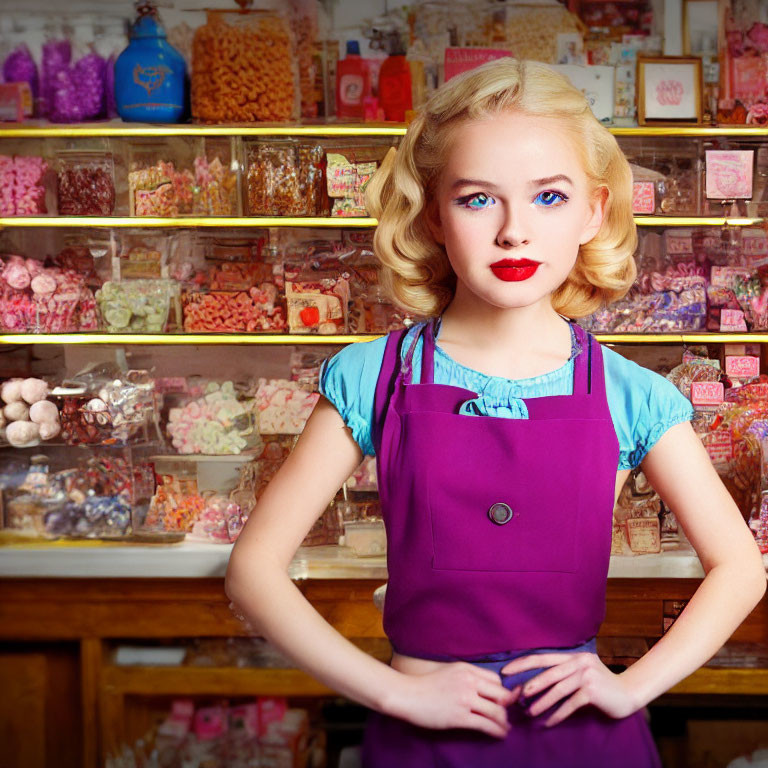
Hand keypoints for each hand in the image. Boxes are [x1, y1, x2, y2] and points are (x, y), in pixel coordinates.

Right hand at [387, 662, 517, 738]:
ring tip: (506, 728)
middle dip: (508, 707)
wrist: (408, 694)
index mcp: (466, 669)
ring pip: (496, 711)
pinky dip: (497, 731)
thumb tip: (482, 686)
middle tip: (508, 716)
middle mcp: (469, 682)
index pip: (496, 679)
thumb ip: (466, 676)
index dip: (503, 691)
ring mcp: (465, 699)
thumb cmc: (426, 684)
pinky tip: (500, 735)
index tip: (504, 700)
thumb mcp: (449, 671)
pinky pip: (486, 725)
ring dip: (504, 722)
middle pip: (500, 695)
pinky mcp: (460, 716)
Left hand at [500, 653, 638, 726]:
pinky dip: (558, 715)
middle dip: (530, 684)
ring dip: (542, 703)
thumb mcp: (580, 672)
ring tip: (530, 713)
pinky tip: (549, 723)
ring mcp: (586, 675)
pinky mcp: (592, 691)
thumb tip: (531, 682)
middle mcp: (579, 661)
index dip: (522, 663)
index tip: (506, 671)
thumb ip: (562, 672)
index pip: (542, 657)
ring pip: (558, 689)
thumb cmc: (599, 685)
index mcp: (572, 655)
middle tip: (515, 695)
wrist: (628, 693)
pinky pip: (570, 704)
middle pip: (548, 673)